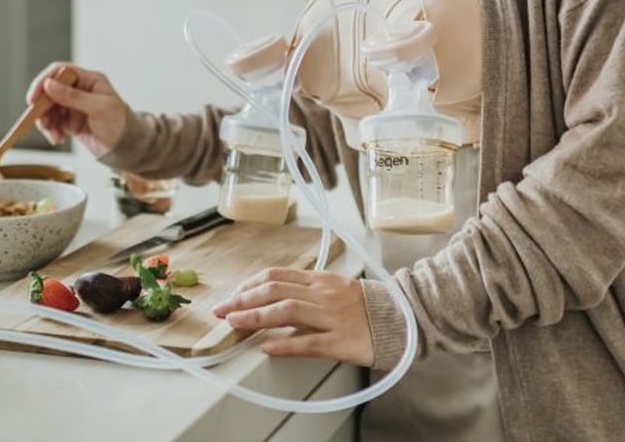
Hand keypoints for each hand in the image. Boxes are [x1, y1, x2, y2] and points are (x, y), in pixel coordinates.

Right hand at [27, 62, 130, 158]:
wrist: (126, 148)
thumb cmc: (120, 123)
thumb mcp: (98, 108)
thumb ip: (73, 96)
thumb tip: (49, 84)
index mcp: (89, 79)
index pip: (60, 71)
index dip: (43, 81)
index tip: (33, 97)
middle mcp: (79, 90)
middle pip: (50, 91)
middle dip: (42, 107)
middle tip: (41, 121)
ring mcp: (73, 105)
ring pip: (48, 108)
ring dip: (46, 122)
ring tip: (54, 135)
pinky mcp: (69, 120)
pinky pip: (52, 122)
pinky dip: (51, 130)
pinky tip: (58, 139)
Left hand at [212, 268, 374, 364]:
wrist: (402, 318)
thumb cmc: (365, 306)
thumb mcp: (333, 288)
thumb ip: (306, 290)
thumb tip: (274, 296)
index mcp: (319, 280)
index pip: (276, 276)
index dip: (250, 285)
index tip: (232, 295)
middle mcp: (322, 293)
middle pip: (275, 290)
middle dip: (244, 299)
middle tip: (222, 309)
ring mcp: (332, 316)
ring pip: (287, 311)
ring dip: (256, 316)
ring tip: (235, 322)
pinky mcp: (341, 340)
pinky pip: (309, 342)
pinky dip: (285, 345)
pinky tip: (267, 347)